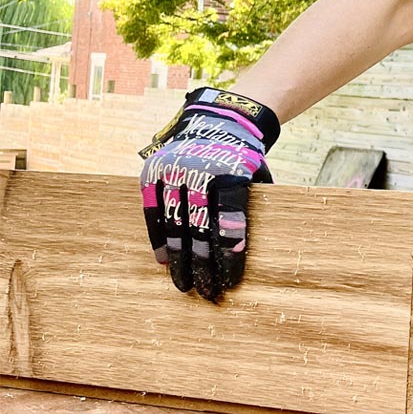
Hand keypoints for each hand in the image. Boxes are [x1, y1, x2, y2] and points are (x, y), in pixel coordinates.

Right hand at [139, 88, 279, 300]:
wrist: (218, 120)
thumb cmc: (244, 158)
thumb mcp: (258, 175)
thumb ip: (255, 207)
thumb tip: (248, 251)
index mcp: (231, 172)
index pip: (230, 219)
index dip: (230, 252)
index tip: (230, 280)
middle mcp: (199, 171)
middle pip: (200, 227)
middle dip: (204, 264)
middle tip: (208, 292)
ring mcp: (173, 171)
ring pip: (174, 223)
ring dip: (179, 258)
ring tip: (184, 285)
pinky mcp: (153, 173)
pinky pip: (152, 211)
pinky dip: (158, 237)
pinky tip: (163, 260)